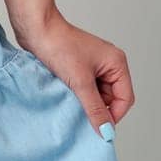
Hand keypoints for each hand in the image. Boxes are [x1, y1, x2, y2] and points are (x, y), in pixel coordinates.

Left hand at [15, 8, 135, 137]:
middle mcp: (108, 64)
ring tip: (72, 102)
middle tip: (82, 115)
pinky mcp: (78, 68)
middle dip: (98, 108)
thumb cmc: (59, 45)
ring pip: (96, 95)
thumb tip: (106, 132)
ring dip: (86, 102)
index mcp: (117, 63)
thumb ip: (95, 108)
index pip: (125, 99)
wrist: (35, 29)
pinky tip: (67, 97)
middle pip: (112, 99)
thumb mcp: (80, 82)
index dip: (114, 115)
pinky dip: (77, 96)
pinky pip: (84, 90)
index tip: (99, 129)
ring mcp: (93, 66)